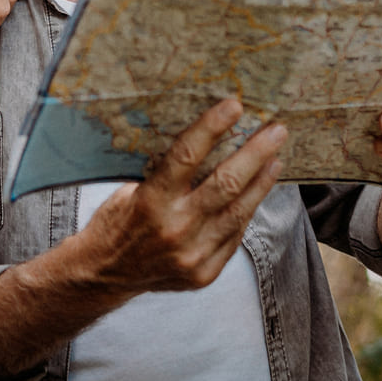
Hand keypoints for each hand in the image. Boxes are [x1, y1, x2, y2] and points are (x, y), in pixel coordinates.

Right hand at [71, 98, 286, 296]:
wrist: (105, 275)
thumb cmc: (117, 223)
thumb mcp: (130, 191)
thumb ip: (165, 174)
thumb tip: (205, 143)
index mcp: (150, 201)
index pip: (186, 156)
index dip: (212, 128)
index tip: (234, 105)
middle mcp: (174, 229)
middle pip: (226, 184)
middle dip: (255, 153)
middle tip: (276, 132)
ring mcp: (192, 254)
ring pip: (239, 211)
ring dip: (261, 182)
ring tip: (275, 160)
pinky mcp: (204, 273)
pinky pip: (234, 237)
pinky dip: (246, 212)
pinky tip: (256, 194)